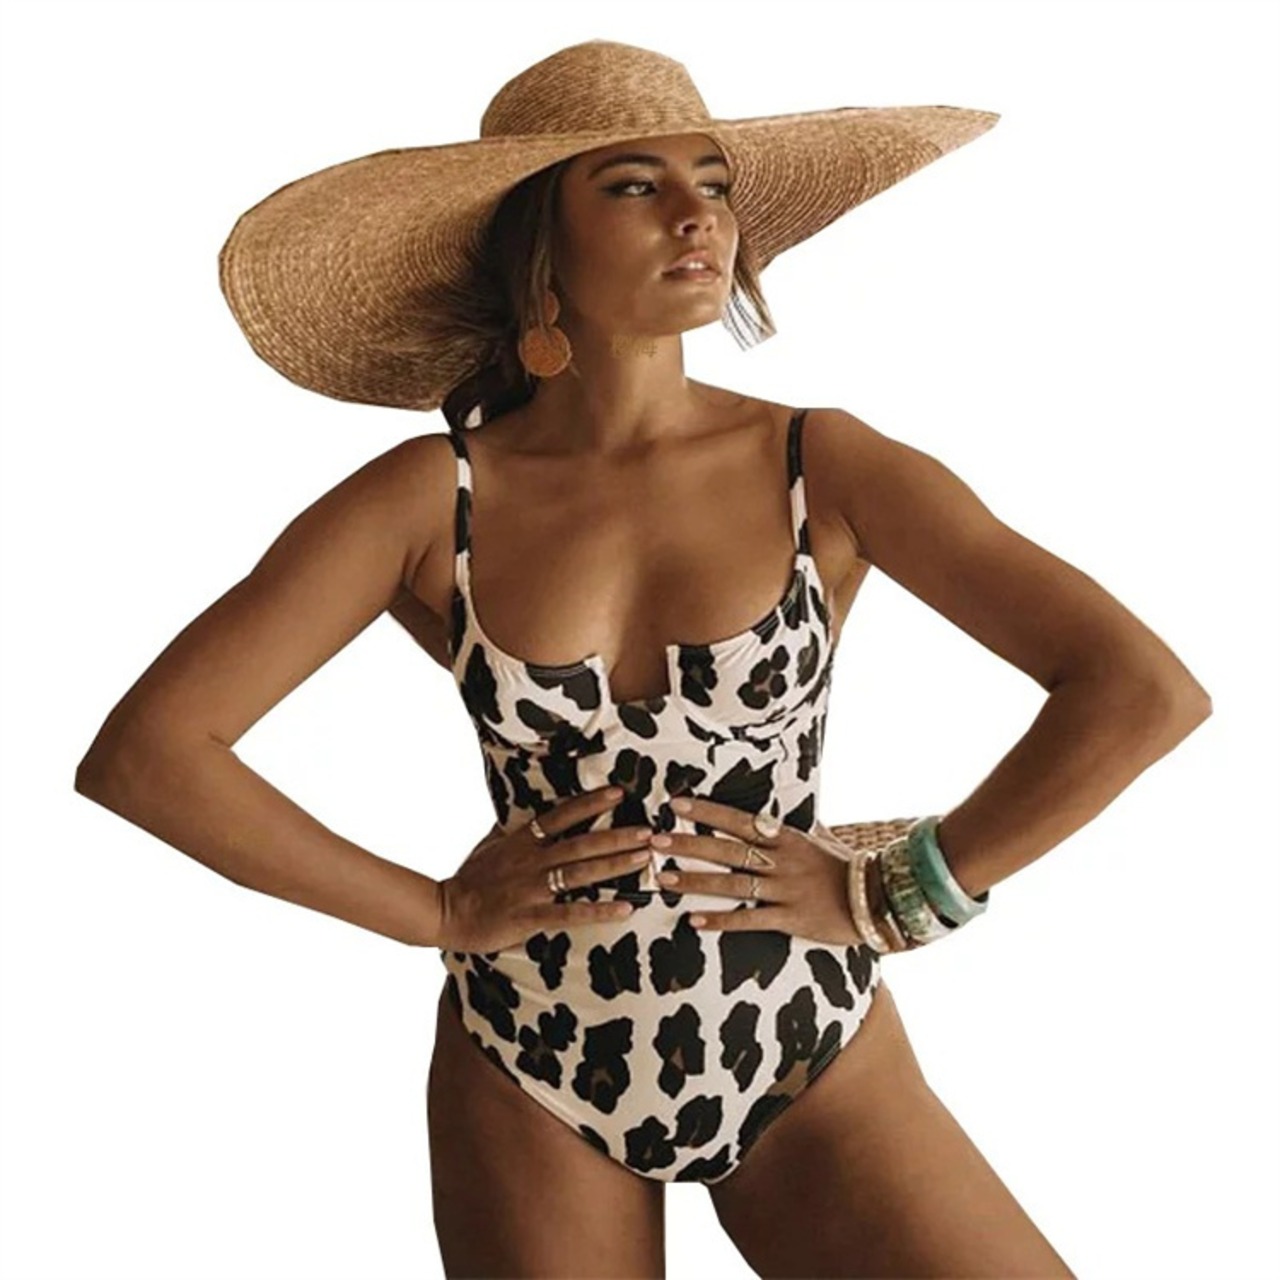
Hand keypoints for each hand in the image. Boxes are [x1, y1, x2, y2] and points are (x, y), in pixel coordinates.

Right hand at [437, 787, 655, 953]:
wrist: (445, 911)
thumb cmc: (469, 879)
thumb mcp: (490, 844)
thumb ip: (512, 829)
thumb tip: (524, 810)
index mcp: (522, 841)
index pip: (561, 815)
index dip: (590, 803)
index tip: (618, 792)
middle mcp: (531, 861)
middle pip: (580, 843)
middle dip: (617, 835)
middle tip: (649, 830)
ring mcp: (531, 889)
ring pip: (580, 874)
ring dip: (615, 866)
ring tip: (644, 859)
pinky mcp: (529, 917)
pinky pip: (570, 914)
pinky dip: (598, 911)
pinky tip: (624, 910)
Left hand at [657, 797, 867, 946]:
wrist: (881, 899)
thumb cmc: (846, 868)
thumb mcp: (820, 839)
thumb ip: (795, 828)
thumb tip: (778, 812)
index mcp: (786, 838)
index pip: (738, 820)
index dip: (707, 811)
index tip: (676, 803)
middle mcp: (782, 861)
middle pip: (727, 849)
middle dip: (688, 844)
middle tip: (654, 840)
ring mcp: (786, 890)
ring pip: (732, 884)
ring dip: (694, 881)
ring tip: (663, 878)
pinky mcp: (792, 919)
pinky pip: (750, 920)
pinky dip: (721, 921)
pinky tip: (694, 921)